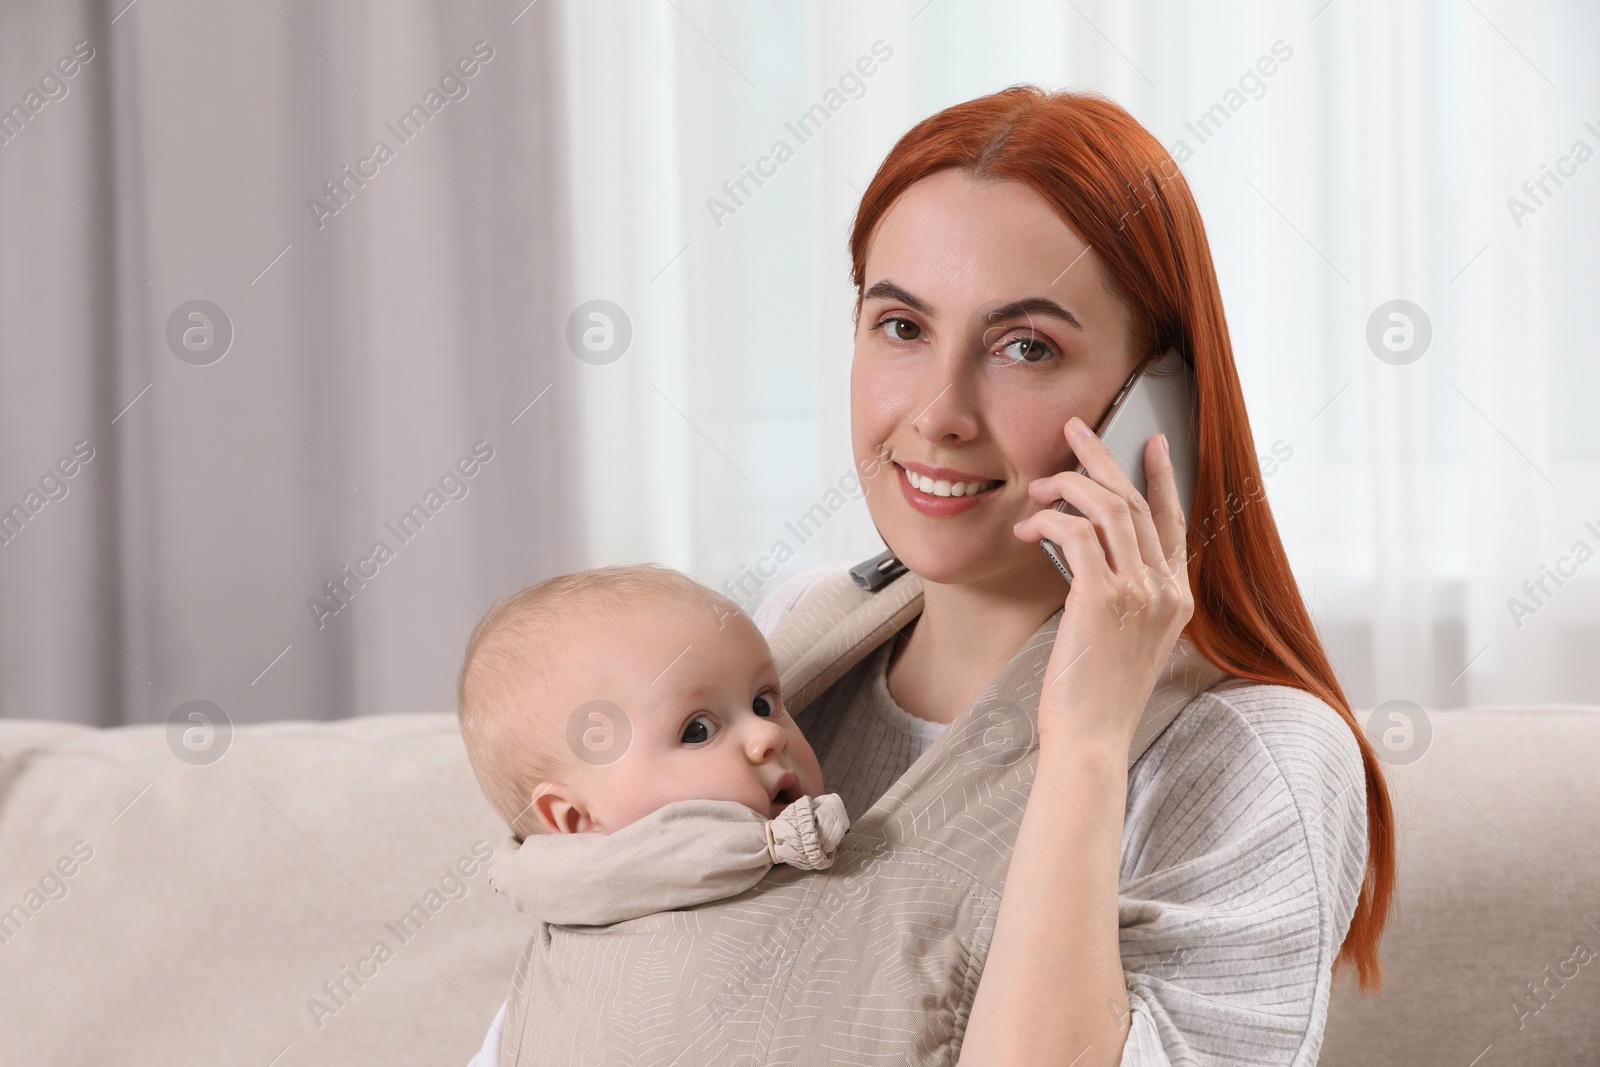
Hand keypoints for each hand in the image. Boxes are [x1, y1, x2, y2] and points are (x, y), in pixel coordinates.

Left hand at [1011, 416, 1192, 751]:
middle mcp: (1166, 590)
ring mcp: (1139, 592)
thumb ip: (1123, 598)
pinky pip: (1077, 534)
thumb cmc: (1097, 698)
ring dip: (1072, 484)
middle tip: (1077, 430)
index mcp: (1177, 599)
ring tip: (1043, 481)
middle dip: (1105, 458)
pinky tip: (1030, 526)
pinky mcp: (1103, 598)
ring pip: (1110, 508)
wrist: (1091, 740)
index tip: (1152, 445)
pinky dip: (1051, 520)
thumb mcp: (1126, 642)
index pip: (1174, 522)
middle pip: (1139, 503)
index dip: (1162, 478)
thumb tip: (1090, 558)